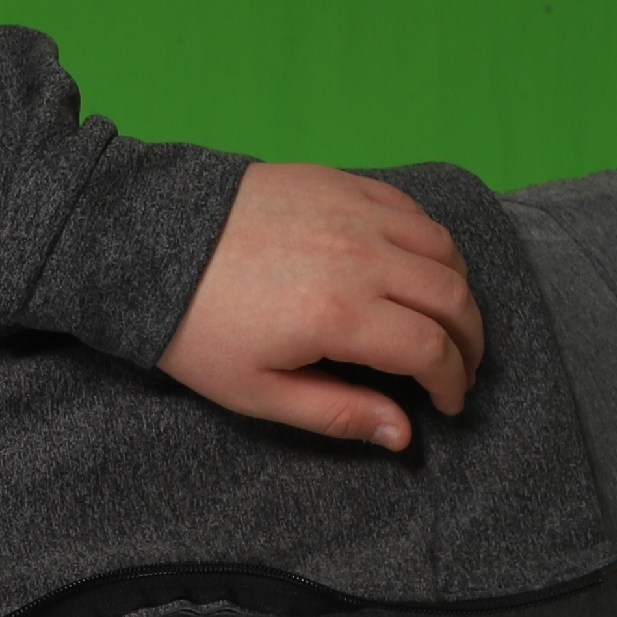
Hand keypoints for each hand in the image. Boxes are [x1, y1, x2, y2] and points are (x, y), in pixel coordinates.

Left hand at [156, 164, 481, 448]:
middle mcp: (361, 256)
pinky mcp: (340, 181)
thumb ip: (336, 413)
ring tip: (445, 321)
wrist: (145, 245)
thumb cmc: (194, 327)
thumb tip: (403, 435)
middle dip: (470, 340)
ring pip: (443, 247)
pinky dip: (430, 241)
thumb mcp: (256, 392)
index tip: (448, 403)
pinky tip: (416, 267)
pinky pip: (411, 209)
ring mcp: (354, 211)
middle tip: (461, 367)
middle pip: (452, 296)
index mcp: (340, 314)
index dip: (452, 382)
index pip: (431, 350)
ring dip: (457, 287)